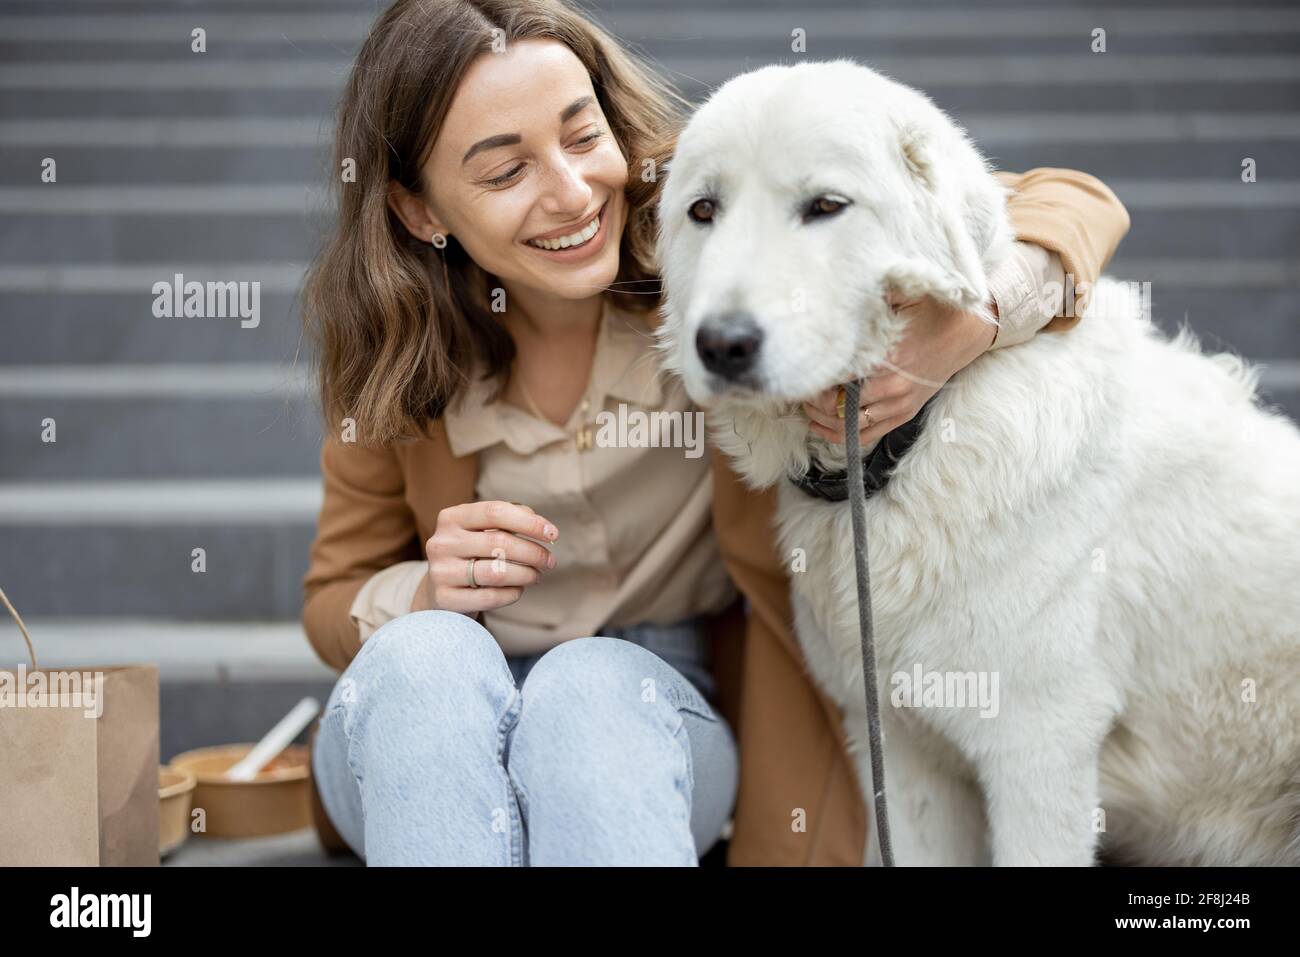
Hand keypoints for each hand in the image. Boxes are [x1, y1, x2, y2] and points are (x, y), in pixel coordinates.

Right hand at [410, 501, 557, 613]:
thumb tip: (540, 524)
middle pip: (499, 542)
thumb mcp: (482, 531)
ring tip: (536, 575)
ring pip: (497, 572)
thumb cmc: (471, 555)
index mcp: (451, 518)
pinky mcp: (445, 599)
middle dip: (533, 552)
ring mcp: (440, 572)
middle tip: (550, 561)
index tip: (553, 533)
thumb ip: (509, 521)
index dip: (528, 522)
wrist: (441, 591)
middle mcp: (441, 542)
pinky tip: (519, 590)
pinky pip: (490, 597)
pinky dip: (513, 593)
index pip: (495, 512)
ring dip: (526, 574)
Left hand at [803, 292, 997, 445]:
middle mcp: (892, 389)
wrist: (968, 332)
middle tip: (797, 385)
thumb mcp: (901, 295)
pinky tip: (819, 425)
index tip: (799, 366)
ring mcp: (899, 406)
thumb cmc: (932, 311)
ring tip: (806, 403)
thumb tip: (832, 290)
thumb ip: (867, 298)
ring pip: (847, 426)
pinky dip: (838, 435)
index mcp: (887, 359)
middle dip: (811, 398)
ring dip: (821, 418)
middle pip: (836, 406)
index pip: (836, 378)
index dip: (813, 376)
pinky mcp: (903, 415)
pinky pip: (865, 435)